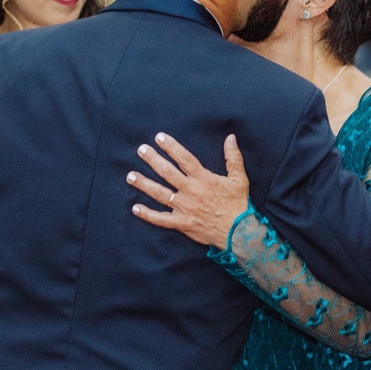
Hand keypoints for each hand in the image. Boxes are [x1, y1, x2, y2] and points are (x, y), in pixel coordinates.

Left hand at [126, 132, 248, 247]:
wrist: (239, 233)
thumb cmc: (239, 204)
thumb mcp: (239, 178)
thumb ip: (233, 157)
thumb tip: (230, 137)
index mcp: (204, 179)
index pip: (184, 159)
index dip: (171, 147)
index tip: (159, 137)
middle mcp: (192, 192)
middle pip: (168, 173)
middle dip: (153, 160)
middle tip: (141, 150)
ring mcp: (185, 208)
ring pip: (160, 194)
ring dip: (144, 184)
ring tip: (130, 176)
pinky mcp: (182, 224)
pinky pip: (162, 219)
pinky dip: (148, 215)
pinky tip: (135, 208)